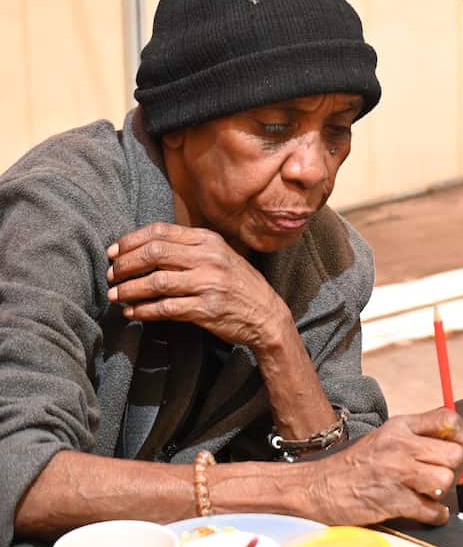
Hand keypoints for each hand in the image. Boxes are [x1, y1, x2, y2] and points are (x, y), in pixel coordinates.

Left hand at [106, 222, 287, 350]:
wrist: (266, 315)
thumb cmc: (237, 284)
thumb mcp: (219, 256)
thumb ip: (189, 248)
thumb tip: (143, 248)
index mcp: (209, 241)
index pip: (160, 232)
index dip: (130, 241)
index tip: (113, 252)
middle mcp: (209, 258)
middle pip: (154, 254)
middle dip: (125, 265)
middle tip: (111, 275)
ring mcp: (208, 284)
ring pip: (155, 282)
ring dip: (129, 290)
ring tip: (115, 296)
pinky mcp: (206, 309)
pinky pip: (165, 308)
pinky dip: (143, 311)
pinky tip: (132, 312)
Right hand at [307, 409, 462, 525]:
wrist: (318, 488)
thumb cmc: (356, 465)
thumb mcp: (387, 436)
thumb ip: (419, 436)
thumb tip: (458, 446)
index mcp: (402, 426)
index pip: (449, 420)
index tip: (461, 451)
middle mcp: (400, 445)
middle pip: (454, 454)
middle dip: (457, 470)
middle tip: (445, 477)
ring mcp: (396, 473)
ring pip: (446, 480)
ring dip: (444, 492)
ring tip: (431, 493)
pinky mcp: (392, 501)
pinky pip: (432, 510)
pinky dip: (436, 515)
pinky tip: (428, 511)